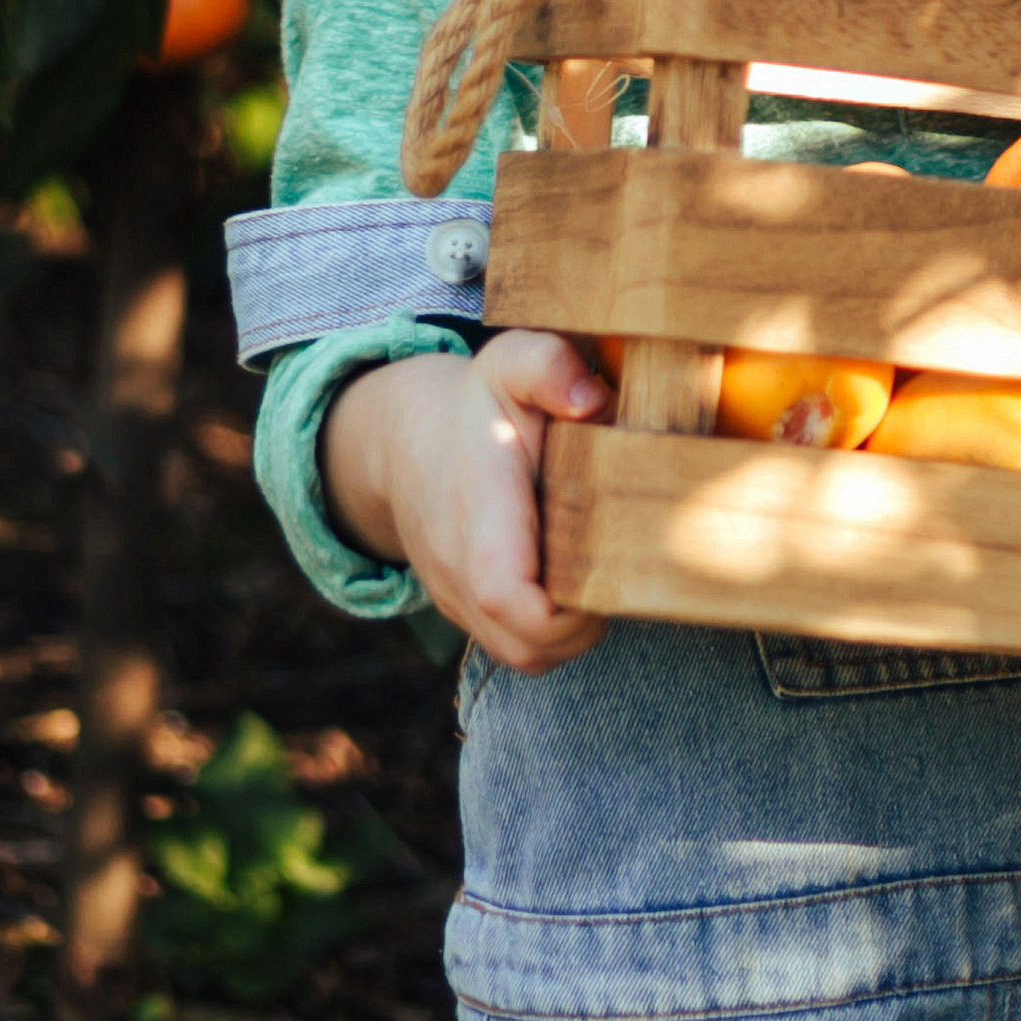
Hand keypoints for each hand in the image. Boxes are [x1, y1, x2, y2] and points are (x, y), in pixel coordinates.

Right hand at [321, 332, 609, 673]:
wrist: (405, 439)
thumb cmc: (476, 404)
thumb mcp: (510, 363)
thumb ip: (550, 367)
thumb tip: (594, 400)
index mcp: (479, 512)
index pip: (507, 594)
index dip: (565, 608)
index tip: (604, 568)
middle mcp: (459, 569)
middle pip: (526, 646)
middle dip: (585, 623)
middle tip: (614, 567)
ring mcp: (457, 598)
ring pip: (525, 656)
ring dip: (570, 632)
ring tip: (593, 573)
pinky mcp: (465, 611)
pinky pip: (514, 648)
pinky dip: (552, 632)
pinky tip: (571, 580)